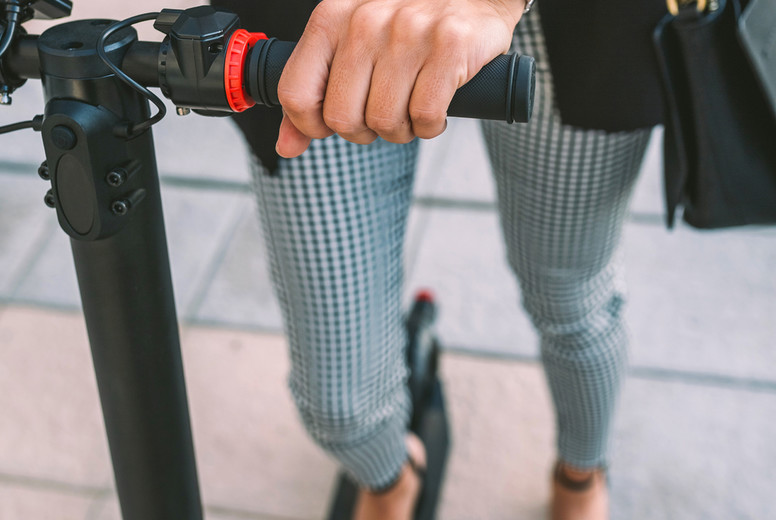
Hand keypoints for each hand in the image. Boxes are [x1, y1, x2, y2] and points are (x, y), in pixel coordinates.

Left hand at [275, 0, 525, 156]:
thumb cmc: (408, 28)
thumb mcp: (352, 47)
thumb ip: (314, 92)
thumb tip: (287, 147)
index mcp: (331, 17)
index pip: (296, 94)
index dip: (312, 126)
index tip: (334, 124)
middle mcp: (366, 20)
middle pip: (343, 119)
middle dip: (365, 131)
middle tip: (384, 114)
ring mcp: (409, 30)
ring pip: (386, 122)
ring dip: (402, 130)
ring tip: (412, 107)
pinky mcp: (450, 44)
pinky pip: (426, 116)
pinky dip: (431, 126)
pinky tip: (436, 108)